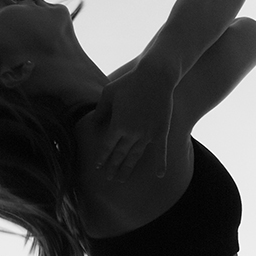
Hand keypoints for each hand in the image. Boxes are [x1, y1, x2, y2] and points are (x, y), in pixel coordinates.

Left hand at [95, 64, 173, 181]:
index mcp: (118, 125)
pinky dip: (161, 164)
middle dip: (113, 167)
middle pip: (120, 155)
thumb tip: (93, 125)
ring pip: (135, 155)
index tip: (98, 167)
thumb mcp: (108, 92)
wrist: (156, 76)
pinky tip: (160, 175)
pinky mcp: (161, 132)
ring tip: (122, 179)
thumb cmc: (130, 82)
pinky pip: (161, 151)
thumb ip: (100, 110)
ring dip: (128, 168)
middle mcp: (132, 133)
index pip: (107, 146)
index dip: (102, 157)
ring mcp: (147, 134)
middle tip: (109, 178)